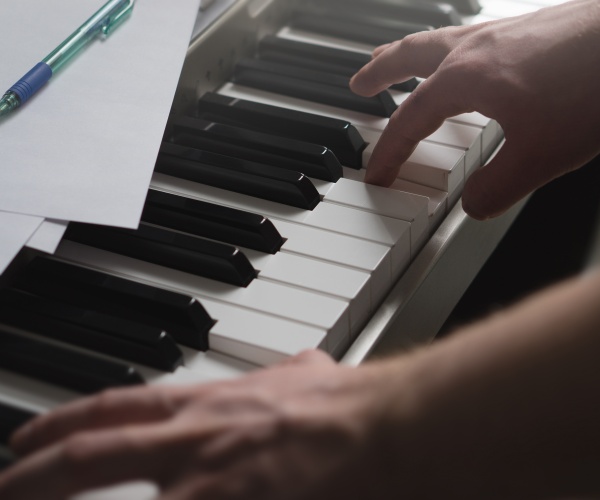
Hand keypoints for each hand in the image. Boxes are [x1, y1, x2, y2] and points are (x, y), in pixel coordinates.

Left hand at [0, 350, 397, 499]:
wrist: (384, 430)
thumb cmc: (350, 407)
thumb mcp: (311, 373)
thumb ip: (296, 369)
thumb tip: (303, 364)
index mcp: (210, 406)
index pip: (116, 408)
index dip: (64, 421)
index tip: (28, 439)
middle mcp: (192, 441)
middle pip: (90, 452)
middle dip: (33, 472)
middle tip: (4, 483)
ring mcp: (202, 483)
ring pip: (110, 488)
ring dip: (59, 495)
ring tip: (24, 498)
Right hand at [350, 0, 599, 219]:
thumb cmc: (594, 85)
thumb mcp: (541, 155)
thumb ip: (497, 187)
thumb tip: (473, 203)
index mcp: (465, 78)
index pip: (409, 120)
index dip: (388, 152)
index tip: (375, 174)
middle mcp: (475, 47)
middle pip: (410, 56)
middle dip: (380, 71)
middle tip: (360, 82)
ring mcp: (501, 32)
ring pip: (438, 41)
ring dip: (409, 55)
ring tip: (398, 65)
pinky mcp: (528, 28)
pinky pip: (468, 39)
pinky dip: (448, 53)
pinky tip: (466, 66)